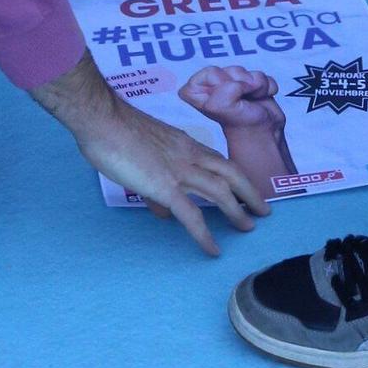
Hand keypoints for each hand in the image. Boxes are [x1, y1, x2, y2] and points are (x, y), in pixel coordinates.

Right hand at [33, 56, 268, 255]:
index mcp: (184, 144)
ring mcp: (180, 170)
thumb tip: (162, 210)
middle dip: (250, 192)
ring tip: (249, 228)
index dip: (235, 176)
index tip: (246, 190)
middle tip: (264, 210)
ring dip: (238, 211)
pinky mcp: (165, 186)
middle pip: (231, 173)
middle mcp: (189, 155)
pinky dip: (205, 234)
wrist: (102, 119)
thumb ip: (154, 181)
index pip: (218, 160)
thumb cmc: (115, 130)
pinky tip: (213, 249)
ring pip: (220, 192)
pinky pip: (191, 215)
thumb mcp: (143, 152)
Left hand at [179, 65, 284, 131]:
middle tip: (242, 99)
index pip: (208, 72)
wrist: (264, 134)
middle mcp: (214, 87)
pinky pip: (264, 75)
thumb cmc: (239, 124)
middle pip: (229, 68)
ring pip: (247, 70)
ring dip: (255, 85)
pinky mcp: (253, 86)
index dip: (220, 82)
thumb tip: (241, 82)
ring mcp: (234, 85)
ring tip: (252, 100)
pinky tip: (261, 99)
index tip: (225, 98)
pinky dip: (266, 88)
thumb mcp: (220, 107)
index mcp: (197, 92)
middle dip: (240, 82)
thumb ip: (222, 90)